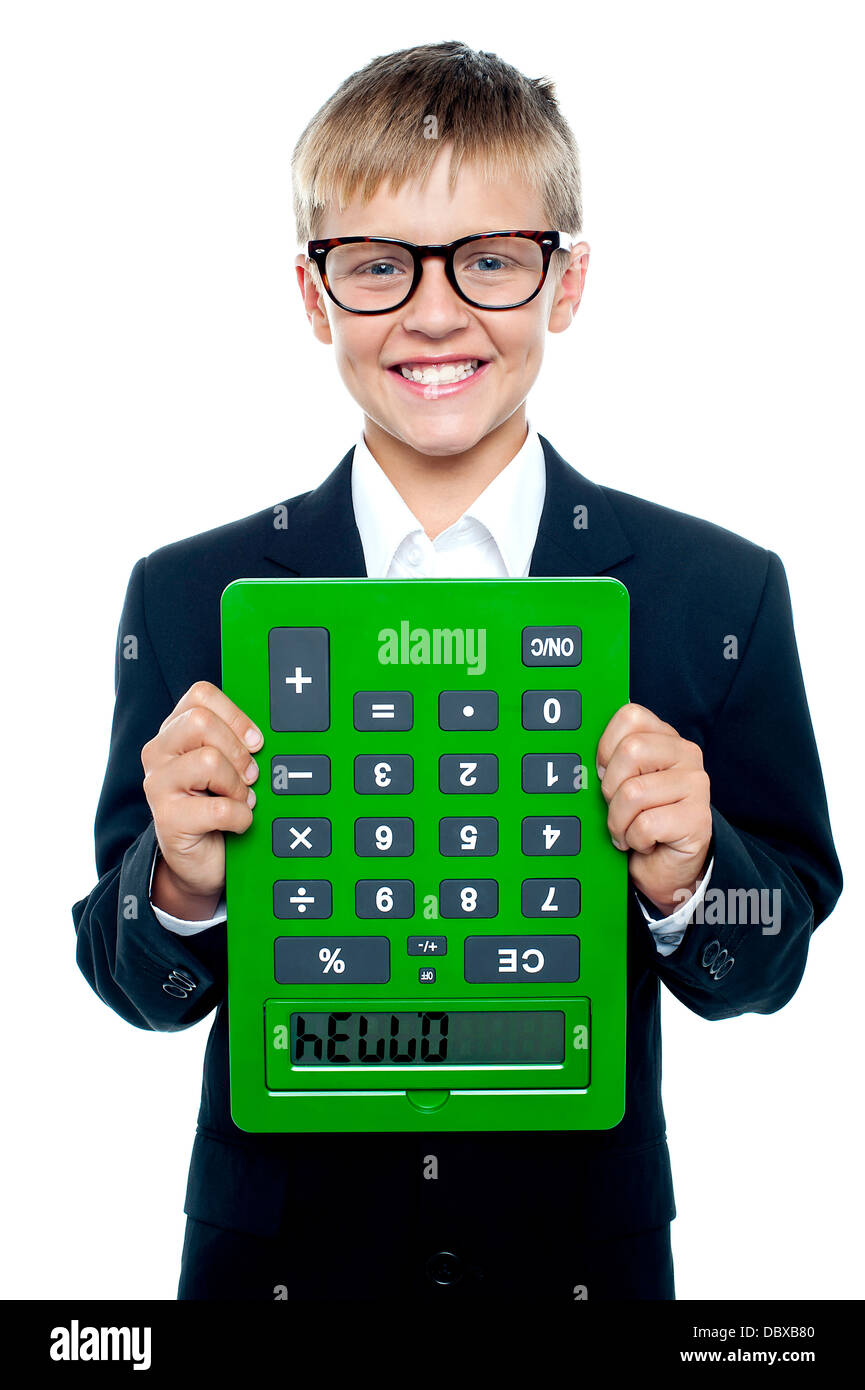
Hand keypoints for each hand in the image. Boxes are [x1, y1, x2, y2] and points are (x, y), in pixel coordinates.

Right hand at [141, 680, 262, 910]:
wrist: (201, 861)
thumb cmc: (218, 807)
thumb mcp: (228, 766)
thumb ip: (236, 743)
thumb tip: (263, 736)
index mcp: (174, 731)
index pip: (200, 696)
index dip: (235, 715)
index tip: (255, 741)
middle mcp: (158, 752)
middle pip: (201, 722)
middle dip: (237, 751)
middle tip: (250, 776)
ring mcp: (158, 784)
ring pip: (208, 760)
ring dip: (237, 785)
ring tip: (240, 800)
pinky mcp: (167, 818)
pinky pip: (219, 807)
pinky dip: (240, 817)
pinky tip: (237, 823)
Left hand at [596, 702, 712, 915]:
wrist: (664, 867)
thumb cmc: (637, 820)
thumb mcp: (619, 782)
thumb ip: (608, 759)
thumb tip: (577, 749)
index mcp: (665, 737)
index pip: (630, 716)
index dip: (606, 747)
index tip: (604, 773)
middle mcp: (686, 754)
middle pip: (631, 750)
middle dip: (610, 786)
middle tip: (617, 806)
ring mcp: (697, 784)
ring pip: (633, 792)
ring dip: (619, 821)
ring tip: (628, 829)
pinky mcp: (698, 818)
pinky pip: (646, 825)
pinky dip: (634, 840)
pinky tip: (644, 843)